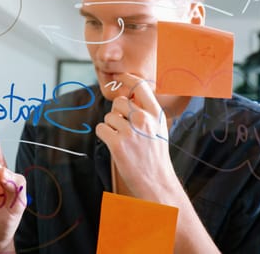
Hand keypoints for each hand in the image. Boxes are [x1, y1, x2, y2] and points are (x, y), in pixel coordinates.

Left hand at [96, 73, 180, 201]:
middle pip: (119, 101)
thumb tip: (128, 96)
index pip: (140, 86)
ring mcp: (130, 131)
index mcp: (156, 114)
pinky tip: (114, 145)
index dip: (127, 79)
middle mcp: (144, 119)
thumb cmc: (155, 156)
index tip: (119, 77)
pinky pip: (101, 128)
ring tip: (123, 141)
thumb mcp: (158, 129)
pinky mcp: (117, 144)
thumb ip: (146, 112)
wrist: (157, 183)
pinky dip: (104, 135)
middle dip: (117, 112)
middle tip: (124, 128)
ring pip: (109, 116)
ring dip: (111, 127)